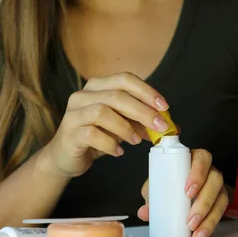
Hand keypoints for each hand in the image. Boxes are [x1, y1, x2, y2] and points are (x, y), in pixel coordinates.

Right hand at [38, 72, 169, 178]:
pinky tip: (118, 152)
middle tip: (160, 127)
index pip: (125, 79)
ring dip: (125, 128)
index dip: (147, 91)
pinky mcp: (69, 133)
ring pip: (103, 112)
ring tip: (136, 141)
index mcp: (97, 87)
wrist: (66, 157)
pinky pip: (92, 134)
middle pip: (117, 95)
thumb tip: (171, 126)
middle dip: (143, 111)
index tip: (164, 107)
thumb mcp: (122, 127)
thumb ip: (142, 123)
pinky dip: (110, 144)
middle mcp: (83, 95)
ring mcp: (73, 113)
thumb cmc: (96, 137)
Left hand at [138, 149, 228, 236]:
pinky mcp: (220, 202)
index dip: (198, 174)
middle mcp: (210, 171)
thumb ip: (151, 196)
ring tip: (195, 233)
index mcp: (194, 160)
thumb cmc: (168, 182)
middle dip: (204, 202)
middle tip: (190, 220)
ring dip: (209, 218)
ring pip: (221, 199)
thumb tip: (144, 212)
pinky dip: (210, 226)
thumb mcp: (157, 186)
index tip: (188, 192)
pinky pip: (221, 213)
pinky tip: (200, 236)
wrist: (174, 192)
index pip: (202, 159)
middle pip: (215, 181)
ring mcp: (217, 186)